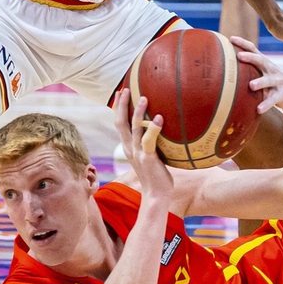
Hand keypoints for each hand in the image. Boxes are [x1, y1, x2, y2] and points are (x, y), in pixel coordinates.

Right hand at [111, 89, 180, 211]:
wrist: (157, 195)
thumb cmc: (157, 175)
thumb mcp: (152, 155)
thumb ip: (153, 142)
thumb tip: (164, 126)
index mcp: (129, 147)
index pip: (119, 123)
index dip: (118, 107)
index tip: (121, 92)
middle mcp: (130, 148)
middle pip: (120, 122)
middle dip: (121, 104)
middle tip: (126, 88)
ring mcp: (138, 153)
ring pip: (134, 128)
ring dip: (138, 112)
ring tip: (144, 97)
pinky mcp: (148, 158)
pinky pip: (149, 140)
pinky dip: (154, 128)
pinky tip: (160, 118)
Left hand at [231, 36, 282, 112]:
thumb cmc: (273, 82)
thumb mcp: (264, 73)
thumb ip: (250, 68)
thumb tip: (225, 67)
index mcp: (265, 64)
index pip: (254, 50)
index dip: (243, 43)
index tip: (231, 38)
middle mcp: (271, 70)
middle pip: (261, 61)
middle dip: (250, 58)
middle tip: (239, 56)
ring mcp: (278, 82)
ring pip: (268, 81)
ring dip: (260, 82)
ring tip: (251, 85)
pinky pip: (273, 99)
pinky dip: (266, 104)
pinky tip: (259, 109)